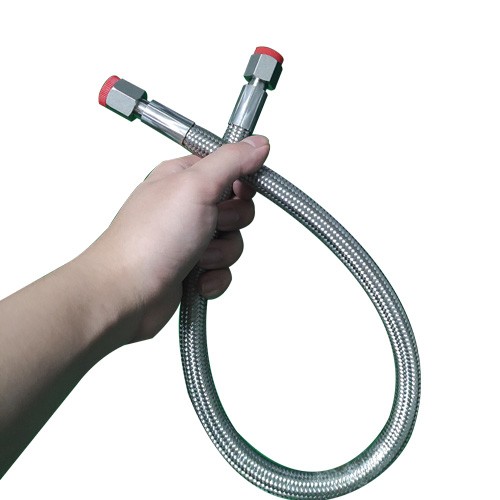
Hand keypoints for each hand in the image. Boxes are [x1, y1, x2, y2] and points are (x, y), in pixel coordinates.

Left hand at [85, 135, 269, 343]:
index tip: (240, 192)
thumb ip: (231, 162)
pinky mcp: (192, 268)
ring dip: (221, 254)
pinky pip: (223, 270)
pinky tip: (195, 279)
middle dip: (231, 224)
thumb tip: (258, 144)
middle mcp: (186, 207)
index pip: (229, 169)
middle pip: (237, 209)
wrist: (125, 293)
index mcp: (183, 178)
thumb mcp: (195, 186)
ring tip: (197, 257)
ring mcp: (189, 239)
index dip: (241, 182)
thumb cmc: (149, 239)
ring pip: (233, 242)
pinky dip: (214, 278)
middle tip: (211, 225)